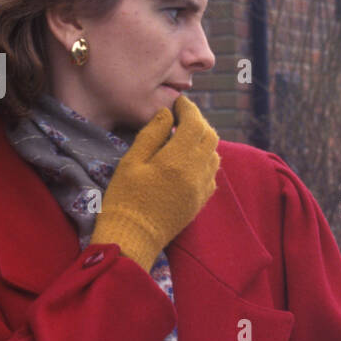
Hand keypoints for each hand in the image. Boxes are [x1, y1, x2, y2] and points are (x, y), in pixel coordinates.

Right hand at [90, 95, 219, 269]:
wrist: (133, 237)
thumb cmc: (125, 198)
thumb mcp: (132, 161)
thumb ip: (152, 134)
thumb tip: (167, 114)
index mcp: (178, 160)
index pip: (195, 123)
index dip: (188, 108)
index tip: (178, 102)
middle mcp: (197, 172)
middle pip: (210, 136)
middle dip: (198, 122)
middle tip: (181, 117)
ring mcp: (202, 188)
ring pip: (215, 154)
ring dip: (203, 141)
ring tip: (183, 138)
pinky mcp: (201, 201)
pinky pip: (212, 173)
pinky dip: (205, 160)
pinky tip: (188, 161)